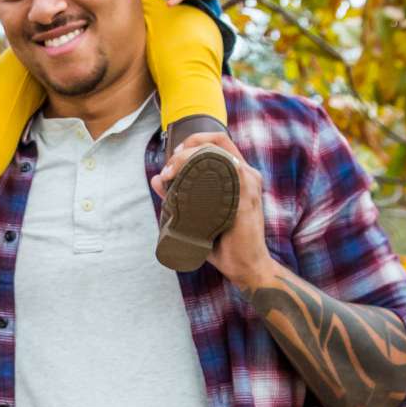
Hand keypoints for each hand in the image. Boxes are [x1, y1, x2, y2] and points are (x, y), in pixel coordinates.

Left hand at [158, 128, 277, 292]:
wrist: (246, 266)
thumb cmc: (224, 243)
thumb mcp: (198, 214)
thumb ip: (179, 196)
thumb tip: (157, 179)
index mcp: (239, 175)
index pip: (219, 142)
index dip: (194, 140)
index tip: (174, 155)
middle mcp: (247, 175)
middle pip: (218, 140)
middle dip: (188, 145)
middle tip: (169, 166)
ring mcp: (248, 184)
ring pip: (219, 152)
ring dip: (190, 156)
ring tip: (171, 173)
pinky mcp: (245, 198)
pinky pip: (227, 170)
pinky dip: (202, 168)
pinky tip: (185, 177)